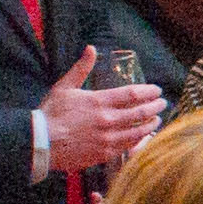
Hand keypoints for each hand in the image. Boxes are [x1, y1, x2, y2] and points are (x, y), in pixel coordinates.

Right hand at [33, 49, 163, 175]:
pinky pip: (129, 147)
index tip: (157, 90)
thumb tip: (91, 48)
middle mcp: (107, 120)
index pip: (133, 94)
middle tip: (162, 103)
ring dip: (151, 124)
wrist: (40, 143)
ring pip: (138, 131)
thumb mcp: (64, 87)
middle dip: (155, 107)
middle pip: (141, 113)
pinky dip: (140, 141)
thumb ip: (81, 68)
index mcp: (99, 101)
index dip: (149, 91)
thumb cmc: (50, 114)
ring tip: (157, 120)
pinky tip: (144, 137)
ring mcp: (107, 139)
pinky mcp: (105, 154)